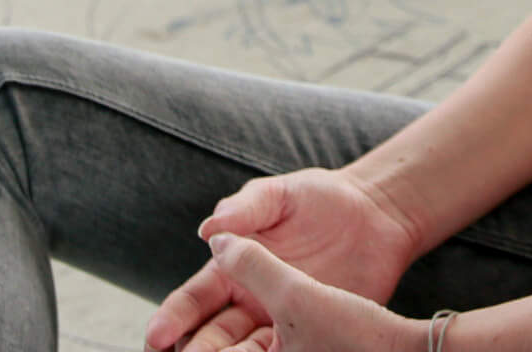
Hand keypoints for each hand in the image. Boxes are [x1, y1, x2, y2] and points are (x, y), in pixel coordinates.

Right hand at [145, 170, 419, 350]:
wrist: (374, 214)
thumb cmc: (319, 198)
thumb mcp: (279, 195)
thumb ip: (246, 207)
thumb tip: (208, 229)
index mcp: (233, 268)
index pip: (194, 300)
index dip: (173, 318)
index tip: (157, 337)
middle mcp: (251, 300)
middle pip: (213, 335)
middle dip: (195, 351)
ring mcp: (283, 320)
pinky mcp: (314, 332)